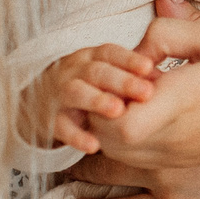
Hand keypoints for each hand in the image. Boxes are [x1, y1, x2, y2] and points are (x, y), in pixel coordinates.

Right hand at [25, 44, 148, 155]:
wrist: (37, 100)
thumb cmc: (85, 86)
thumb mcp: (104, 73)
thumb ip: (130, 74)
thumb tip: (162, 78)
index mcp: (90, 58)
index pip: (109, 53)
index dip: (128, 59)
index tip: (149, 67)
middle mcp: (73, 72)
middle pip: (96, 71)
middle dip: (121, 81)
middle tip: (146, 92)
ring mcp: (59, 94)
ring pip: (76, 92)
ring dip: (97, 100)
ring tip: (118, 111)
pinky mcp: (48, 119)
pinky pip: (61, 127)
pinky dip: (76, 137)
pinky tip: (93, 146)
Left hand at [85, 8, 199, 170]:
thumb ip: (169, 27)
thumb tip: (139, 27)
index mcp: (179, 102)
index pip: (118, 121)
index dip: (108, 98)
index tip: (128, 72)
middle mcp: (171, 138)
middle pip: (104, 140)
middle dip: (100, 110)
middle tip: (120, 81)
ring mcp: (175, 158)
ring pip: (114, 155)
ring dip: (109, 128)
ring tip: (131, 98)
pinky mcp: (180, 166)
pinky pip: (134, 161)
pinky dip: (125, 141)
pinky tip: (147, 115)